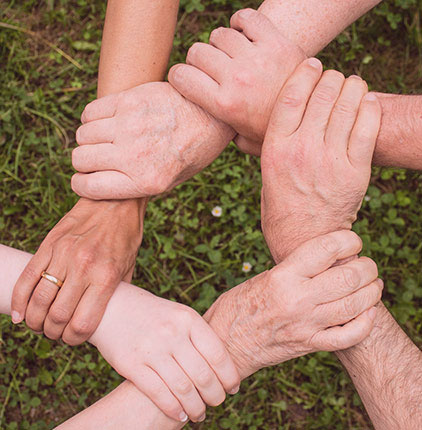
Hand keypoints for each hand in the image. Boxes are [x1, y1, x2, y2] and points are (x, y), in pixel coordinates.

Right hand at [11, 198, 143, 344]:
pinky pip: (27, 277)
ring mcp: (63, 255)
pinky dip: (19, 300)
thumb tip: (104, 318)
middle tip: (55, 333)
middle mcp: (83, 268)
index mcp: (106, 277)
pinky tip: (19, 314)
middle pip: (57, 316)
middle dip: (53, 333)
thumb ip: (115, 294)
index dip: (74, 339)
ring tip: (39, 324)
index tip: (73, 339)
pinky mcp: (49, 244)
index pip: (82, 324)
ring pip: (38, 300)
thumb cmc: (125, 237)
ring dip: (35, 320)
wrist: (115, 202)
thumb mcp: (129, 268)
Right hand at [71, 82, 234, 199]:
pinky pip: (90, 112)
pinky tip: (108, 121)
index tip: (84, 179)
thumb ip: (138, 185)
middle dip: (84, 162)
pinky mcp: (129, 100)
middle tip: (98, 158)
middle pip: (80, 159)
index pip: (89, 187)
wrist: (212, 115)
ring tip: (106, 138)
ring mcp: (130, 126)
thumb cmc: (193, 151)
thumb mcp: (172, 181)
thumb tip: (103, 184)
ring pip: (83, 135)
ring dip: (89, 139)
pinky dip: (92, 118)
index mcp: (146, 181)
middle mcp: (134, 155)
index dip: (81, 184)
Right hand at [90, 284, 239, 422]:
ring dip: (196, 408)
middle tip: (217, 403)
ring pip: (183, 389)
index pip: (217, 354)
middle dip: (215, 395)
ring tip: (200, 414)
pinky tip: (180, 415)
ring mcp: (151, 349)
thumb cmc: (153, 314)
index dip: (229, 376)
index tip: (233, 388)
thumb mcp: (178, 314)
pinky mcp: (132, 364)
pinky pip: (159, 393)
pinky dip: (174, 409)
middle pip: (203, 375)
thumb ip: (198, 335)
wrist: (113, 306)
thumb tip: (223, 366)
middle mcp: (172, 333)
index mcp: (188, 318)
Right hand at [168, 8, 305, 151]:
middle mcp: (237, 79)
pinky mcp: (276, 42)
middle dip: (198, 61)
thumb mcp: (244, 141)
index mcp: (224, 105)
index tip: (186, 79)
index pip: (181, 76)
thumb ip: (222, 133)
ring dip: (220, 44)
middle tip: (211, 69)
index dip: (179, 76)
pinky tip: (243, 35)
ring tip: (230, 56)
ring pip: (219, 35)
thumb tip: (207, 128)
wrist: (314, 116)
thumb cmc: (274, 131)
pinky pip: (246, 18)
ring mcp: (257, 58)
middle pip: (197, 52)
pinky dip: (241, 22)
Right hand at [204, 231, 381, 378]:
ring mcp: (305, 324)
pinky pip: (348, 336)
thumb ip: (294, 270)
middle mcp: (297, 299)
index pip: (326, 249)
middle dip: (367, 267)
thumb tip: (325, 260)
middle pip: (348, 277)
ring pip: (354, 305)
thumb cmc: (238, 305)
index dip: (348, 240)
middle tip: (367, 264)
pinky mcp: (309, 345)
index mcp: (282, 276)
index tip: (352, 240)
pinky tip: (368, 312)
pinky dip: (365, 323)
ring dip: (372, 292)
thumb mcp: (262, 277)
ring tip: (373, 284)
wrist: (225, 344)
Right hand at [260, 58, 381, 261]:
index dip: (305, 72)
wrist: (304, 239)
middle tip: (333, 78)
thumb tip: (254, 122)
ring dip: (352, 87)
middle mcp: (302, 150)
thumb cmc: (281, 205)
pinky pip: (368, 126)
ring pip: (348, 104)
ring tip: (352, 86)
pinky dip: (370, 107)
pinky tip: (366, 102)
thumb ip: (265, 144)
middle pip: (323, 93)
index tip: (312, 63)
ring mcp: (330, 160)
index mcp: (276, 149)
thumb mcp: (265, 172)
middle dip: (331, 77)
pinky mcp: (355, 172)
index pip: (292, 95)